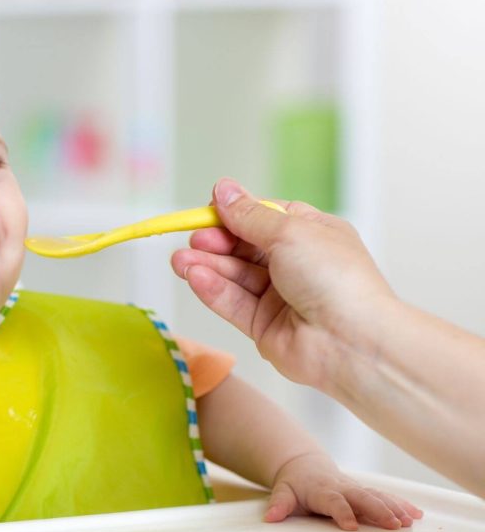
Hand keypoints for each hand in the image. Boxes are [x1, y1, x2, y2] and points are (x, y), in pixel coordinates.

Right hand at [170, 178, 396, 388]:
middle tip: (194, 239)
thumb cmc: (335, 279)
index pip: (264, 218)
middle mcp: (296, 264)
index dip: (235, 214)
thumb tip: (223, 189)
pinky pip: (233, 303)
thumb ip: (249, 215)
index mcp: (313, 235)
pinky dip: (213, 289)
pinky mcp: (264, 326)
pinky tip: (194, 277)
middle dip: (216, 242)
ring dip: (206, 266)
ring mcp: (280, 297)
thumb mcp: (289, 232)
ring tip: (179, 260)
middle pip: (244, 247)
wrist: (352, 342)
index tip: (208, 209)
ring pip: (234, 276)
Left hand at [265, 453, 422, 529]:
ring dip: (395, 507)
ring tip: (410, 521)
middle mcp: (342, 487)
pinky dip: (401, 504)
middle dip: (378, 510)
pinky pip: (385, 496)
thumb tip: (271, 517)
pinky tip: (417, 514)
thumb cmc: (294, 483)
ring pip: (378, 496)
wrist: (304, 465)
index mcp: (322, 489)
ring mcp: (356, 488)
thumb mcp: (282, 491)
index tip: (351, 526)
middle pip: (362, 497)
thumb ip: (278, 504)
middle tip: (394, 524)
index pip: (333, 501)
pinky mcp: (365, 491)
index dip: (342, 512)